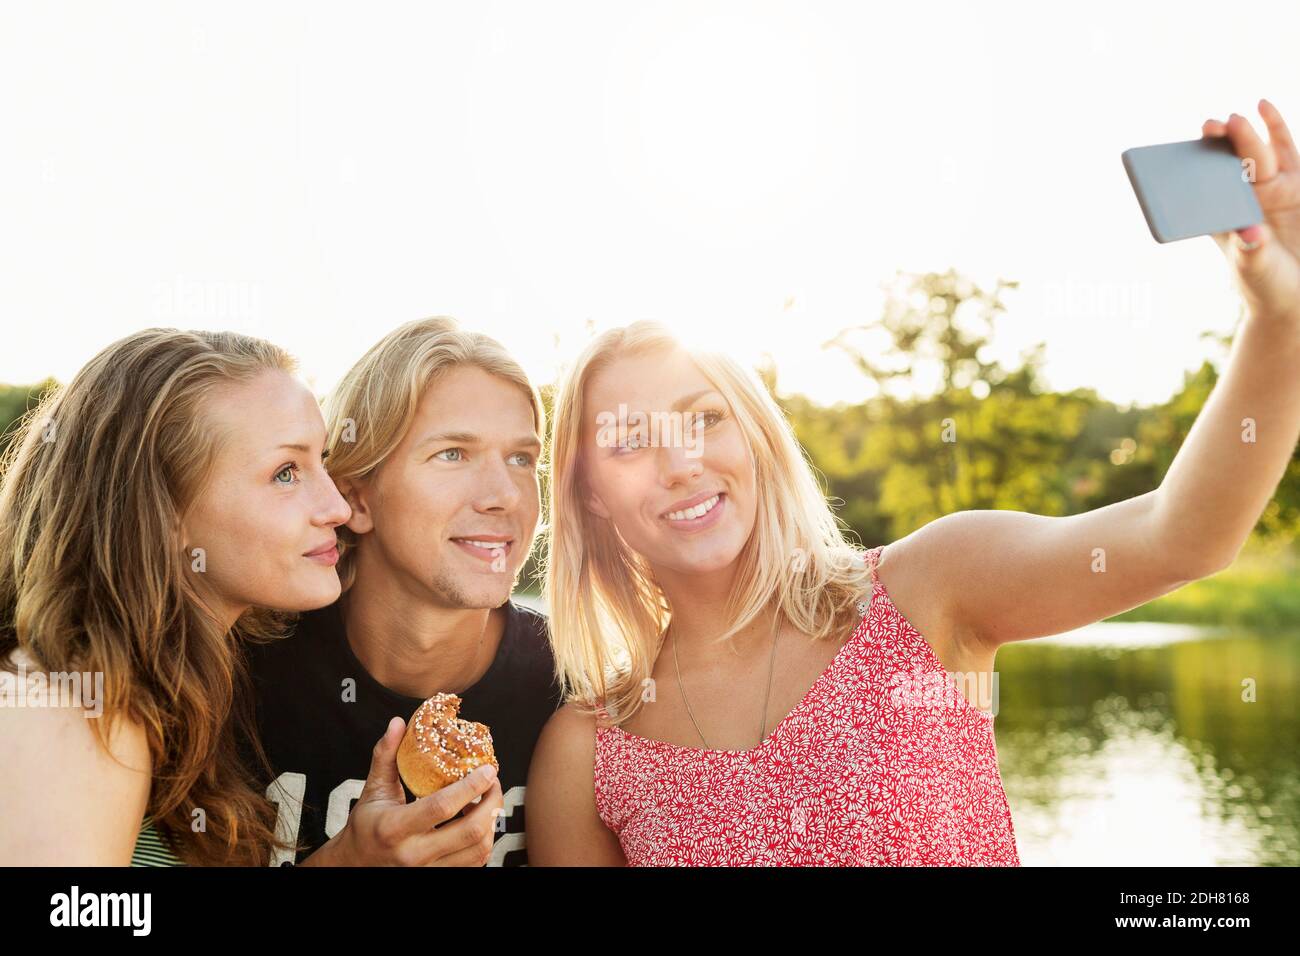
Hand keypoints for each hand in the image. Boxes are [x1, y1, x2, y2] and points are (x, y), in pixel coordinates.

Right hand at [301, 716, 502, 866]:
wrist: (355, 866)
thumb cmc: (366, 825)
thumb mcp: (372, 790)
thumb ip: (385, 755)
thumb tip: (398, 723)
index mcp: (395, 828)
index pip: (442, 807)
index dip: (471, 787)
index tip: (488, 769)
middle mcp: (413, 854)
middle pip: (470, 832)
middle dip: (491, 803)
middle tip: (494, 782)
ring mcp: (427, 871)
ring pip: (478, 851)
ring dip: (491, 823)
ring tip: (489, 800)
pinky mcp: (436, 878)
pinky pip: (473, 864)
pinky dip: (484, 841)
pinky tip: (480, 822)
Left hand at [1201, 99, 1299, 321]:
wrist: (1297, 293)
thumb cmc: (1266, 284)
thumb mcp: (1256, 269)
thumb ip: (1252, 252)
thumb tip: (1252, 233)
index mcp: (1221, 219)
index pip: (1200, 191)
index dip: (1191, 173)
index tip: (1178, 160)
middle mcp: (1241, 199)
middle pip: (1228, 166)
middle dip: (1219, 146)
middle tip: (1211, 126)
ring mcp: (1268, 189)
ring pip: (1254, 154)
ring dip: (1244, 135)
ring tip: (1234, 117)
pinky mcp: (1294, 183)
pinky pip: (1284, 150)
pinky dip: (1275, 128)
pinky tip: (1263, 105)